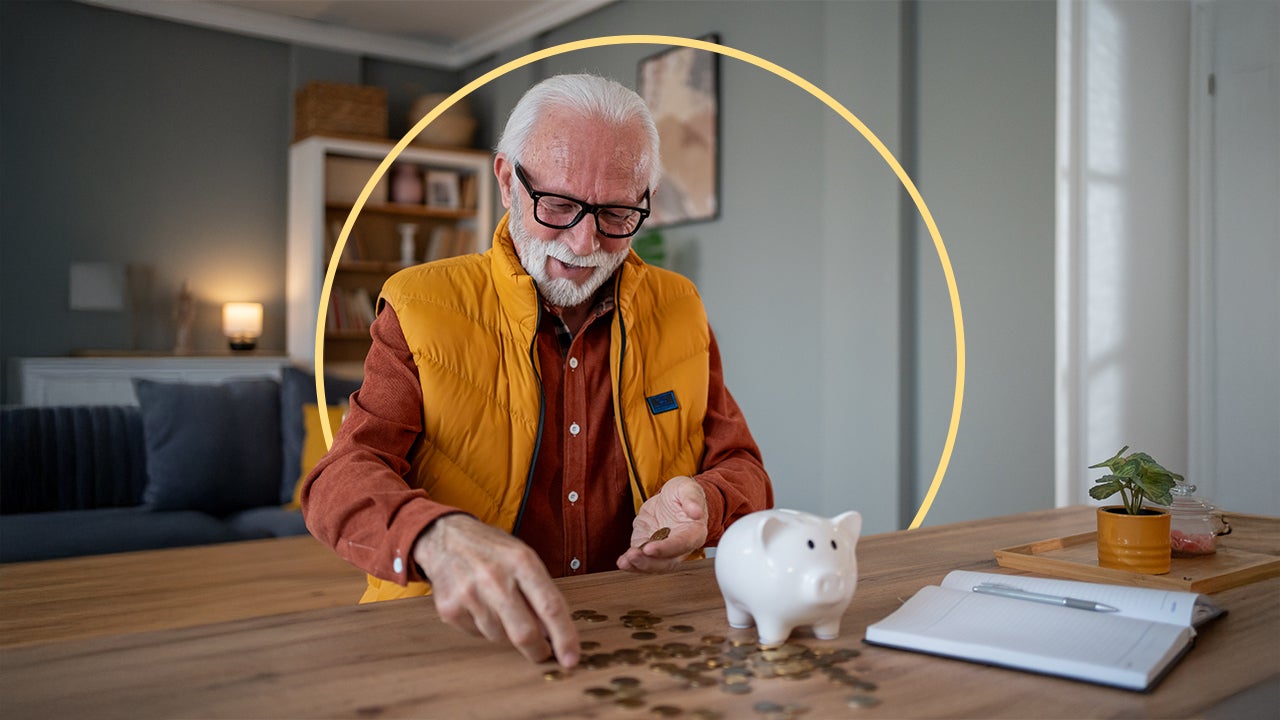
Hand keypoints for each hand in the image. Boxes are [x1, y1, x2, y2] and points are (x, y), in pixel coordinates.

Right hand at [412, 514, 578, 666]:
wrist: (445, 537)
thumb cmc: (492, 550)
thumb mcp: (523, 558)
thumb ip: (540, 592)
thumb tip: (553, 634)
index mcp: (521, 561)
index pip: (550, 606)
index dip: (564, 637)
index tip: (571, 658)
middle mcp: (495, 577)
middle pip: (524, 632)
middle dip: (537, 650)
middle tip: (542, 652)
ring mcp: (469, 593)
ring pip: (500, 636)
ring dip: (506, 631)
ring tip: (499, 606)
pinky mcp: (449, 608)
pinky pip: (477, 634)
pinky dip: (484, 627)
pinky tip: (479, 605)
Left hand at [616, 476, 708, 572]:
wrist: (671, 498)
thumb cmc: (684, 494)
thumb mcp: (688, 489)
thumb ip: (692, 499)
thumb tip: (696, 511)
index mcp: (694, 533)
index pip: (681, 544)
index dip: (666, 548)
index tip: (650, 549)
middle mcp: (680, 546)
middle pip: (667, 561)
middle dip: (649, 562)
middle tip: (633, 556)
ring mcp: (663, 549)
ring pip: (653, 564)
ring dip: (638, 566)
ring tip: (624, 562)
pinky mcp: (648, 546)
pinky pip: (641, 558)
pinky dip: (631, 563)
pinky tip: (623, 562)